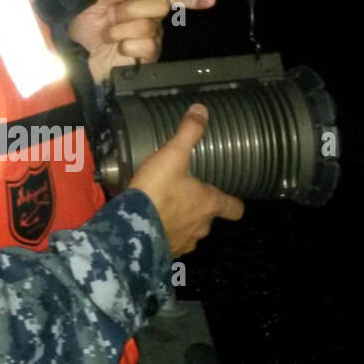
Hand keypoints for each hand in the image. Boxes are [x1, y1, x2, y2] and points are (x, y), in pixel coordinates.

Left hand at [66, 0, 215, 85]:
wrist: (73, 55)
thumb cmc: (82, 28)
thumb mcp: (92, 3)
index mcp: (139, 5)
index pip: (171, 0)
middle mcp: (150, 22)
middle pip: (161, 6)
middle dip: (131, 9)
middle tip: (113, 17)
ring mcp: (150, 42)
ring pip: (149, 28)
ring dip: (122, 31)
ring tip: (109, 37)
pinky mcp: (146, 61)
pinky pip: (146, 48)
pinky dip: (127, 47)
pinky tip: (118, 50)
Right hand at [128, 104, 244, 256]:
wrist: (129, 229)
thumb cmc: (157, 192)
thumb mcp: (172, 155)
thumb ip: (188, 133)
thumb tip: (201, 110)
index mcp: (209, 204)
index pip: (234, 208)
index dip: (233, 203)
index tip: (230, 200)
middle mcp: (201, 227)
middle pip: (208, 219)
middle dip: (199, 209)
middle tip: (184, 195)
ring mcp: (183, 243)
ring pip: (189, 232)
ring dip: (181, 223)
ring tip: (164, 210)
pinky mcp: (164, 253)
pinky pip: (169, 243)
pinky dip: (163, 235)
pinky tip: (150, 224)